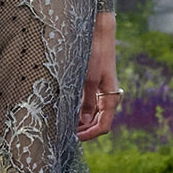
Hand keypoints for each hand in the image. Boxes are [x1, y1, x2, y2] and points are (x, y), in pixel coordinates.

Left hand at [77, 11, 118, 142]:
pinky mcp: (96, 85)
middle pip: (98, 123)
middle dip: (83, 130)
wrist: (99, 33)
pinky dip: (79, 109)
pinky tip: (66, 109)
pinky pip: (89, 103)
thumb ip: (85, 102)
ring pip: (92, 114)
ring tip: (63, 123)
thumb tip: (82, 122)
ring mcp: (102, 92)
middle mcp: (108, 97)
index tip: (72, 138)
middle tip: (64, 133)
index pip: (103, 127)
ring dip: (80, 121)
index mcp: (110, 98)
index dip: (88, 136)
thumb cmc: (94, 54)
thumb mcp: (87, 79)